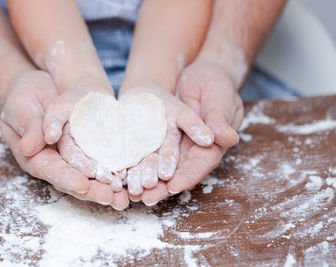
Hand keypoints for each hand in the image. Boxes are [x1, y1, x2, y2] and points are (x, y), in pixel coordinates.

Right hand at [0, 70, 128, 209]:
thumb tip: (29, 148)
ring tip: (124, 199)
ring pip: (89, 177)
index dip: (68, 178)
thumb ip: (28, 126)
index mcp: (34, 155)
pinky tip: (128, 181)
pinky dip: (112, 172)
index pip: (51, 170)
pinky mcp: (84, 149)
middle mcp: (54, 161)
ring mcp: (70, 157)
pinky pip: (98, 163)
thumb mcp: (21, 105)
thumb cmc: (25, 94)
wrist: (41, 84)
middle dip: (94, 191)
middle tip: (113, 200)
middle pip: (73, 180)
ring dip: (106, 188)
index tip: (84, 186)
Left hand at [119, 84, 214, 198]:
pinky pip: (150, 151)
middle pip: (178, 171)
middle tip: (146, 199)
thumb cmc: (215, 85)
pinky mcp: (161, 136)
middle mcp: (193, 149)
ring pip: (161, 165)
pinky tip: (125, 172)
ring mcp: (176, 144)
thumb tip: (228, 138)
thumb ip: (220, 118)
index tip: (173, 186)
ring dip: (147, 178)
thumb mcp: (220, 99)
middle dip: (162, 186)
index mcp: (212, 144)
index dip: (187, 176)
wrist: (199, 74)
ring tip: (131, 192)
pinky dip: (138, 162)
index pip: (200, 164)